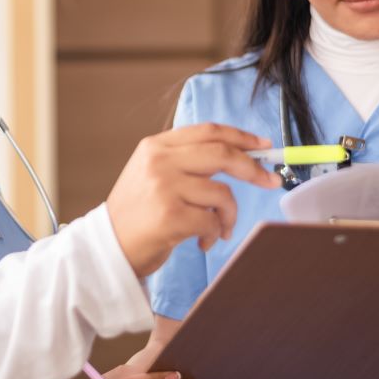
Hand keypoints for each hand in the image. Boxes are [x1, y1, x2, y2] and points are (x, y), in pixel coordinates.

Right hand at [107, 123, 280, 276]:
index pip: (209, 131)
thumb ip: (188, 161)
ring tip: (219, 229)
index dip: (241, 136)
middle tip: (270, 180)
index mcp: (156, 146)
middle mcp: (159, 161)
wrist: (108, 248)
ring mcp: (164, 188)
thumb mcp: (153, 174)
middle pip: (222, 154)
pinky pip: (212, 221)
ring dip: (229, 216)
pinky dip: (215, 234)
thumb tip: (241, 155)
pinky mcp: (170, 216)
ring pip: (222, 193)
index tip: (263, 145)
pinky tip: (202, 242)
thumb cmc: (138, 214)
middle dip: (253, 168)